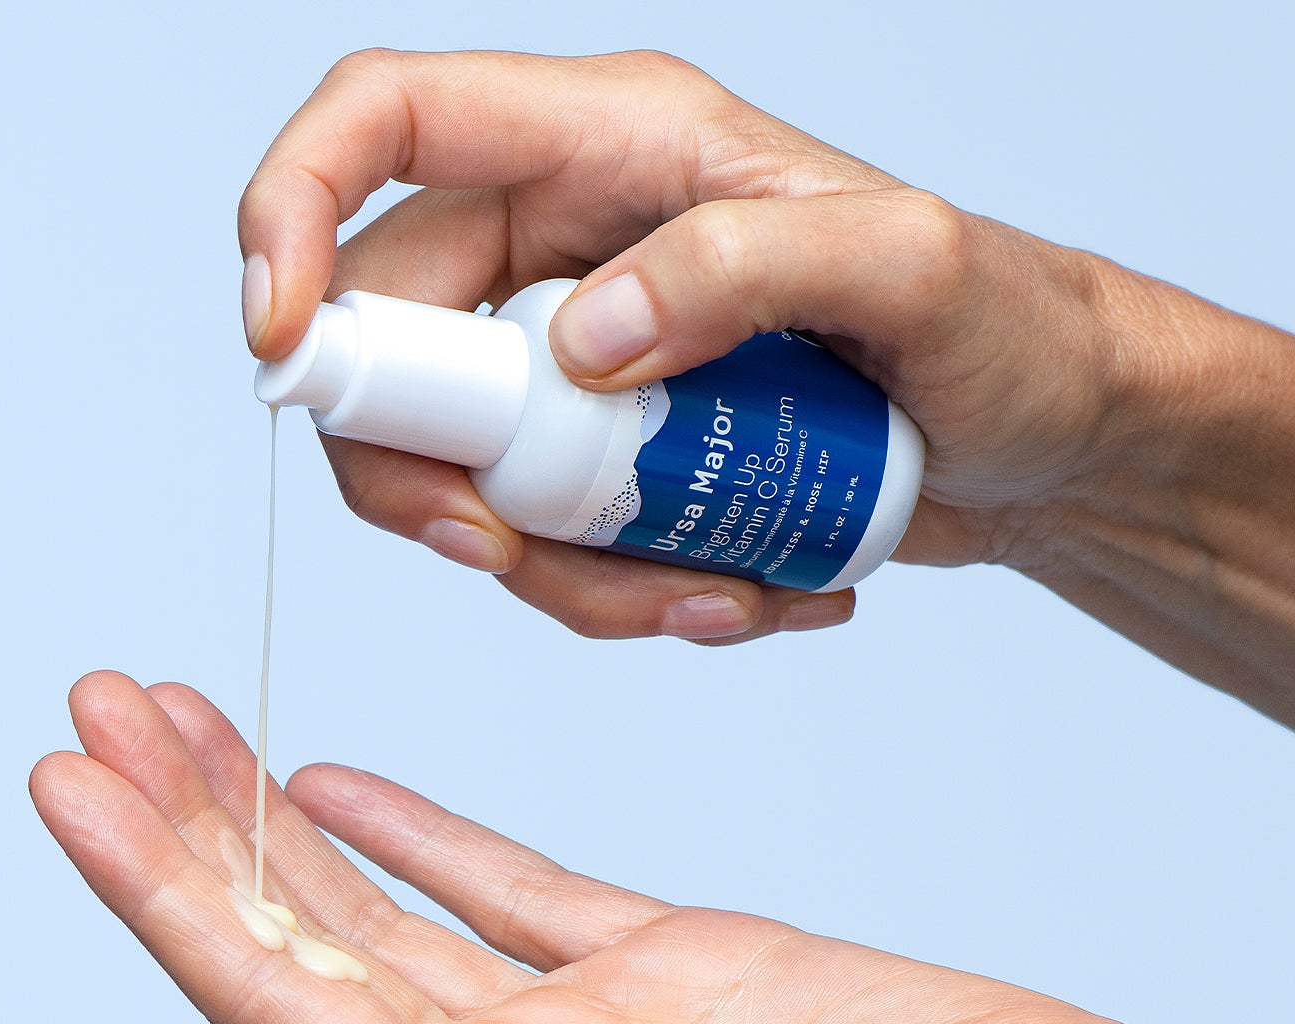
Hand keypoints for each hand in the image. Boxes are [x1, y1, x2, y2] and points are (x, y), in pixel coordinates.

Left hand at [32, 671, 1294, 1023]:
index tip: (75, 784)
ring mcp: (569, 1018)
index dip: (161, 889)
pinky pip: (494, 886)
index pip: (269, 996)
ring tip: (184, 720)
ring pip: (376, 899)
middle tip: (101, 711)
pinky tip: (337, 785)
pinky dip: (411, 833)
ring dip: (271, 811)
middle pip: (297, 933)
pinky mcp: (650, 963)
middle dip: (188, 821)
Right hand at [234, 51, 1128, 634]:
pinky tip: (739, 597)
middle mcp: (566, 238)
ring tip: (706, 597)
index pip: (384, 123)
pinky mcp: (604, 455)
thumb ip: (740, 267)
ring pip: (458, 471)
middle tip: (503, 550)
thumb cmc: (1008, 326)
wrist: (1044, 436)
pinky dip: (610, 596)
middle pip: (387, 341)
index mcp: (612, 140)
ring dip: (548, 567)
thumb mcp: (910, 269)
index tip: (282, 340)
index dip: (293, 212)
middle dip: (422, 471)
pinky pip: (539, 538)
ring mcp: (577, 356)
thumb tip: (580, 345)